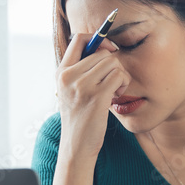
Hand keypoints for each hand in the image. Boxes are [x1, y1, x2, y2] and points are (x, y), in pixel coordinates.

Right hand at [55, 32, 129, 162]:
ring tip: (113, 90)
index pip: (79, 39)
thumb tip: (104, 48)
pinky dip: (123, 84)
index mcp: (61, 72)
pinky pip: (119, 76)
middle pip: (102, 53)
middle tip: (112, 82)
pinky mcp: (97, 96)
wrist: (76, 145)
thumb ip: (81, 71)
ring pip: (113, 63)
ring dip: (120, 75)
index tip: (108, 50)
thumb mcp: (71, 91)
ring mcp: (82, 86)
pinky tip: (115, 96)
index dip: (98, 39)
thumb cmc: (79, 118)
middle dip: (114, 65)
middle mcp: (69, 76)